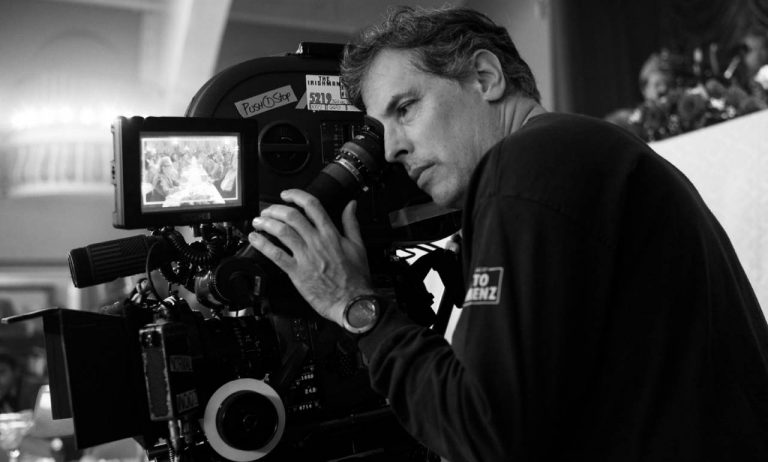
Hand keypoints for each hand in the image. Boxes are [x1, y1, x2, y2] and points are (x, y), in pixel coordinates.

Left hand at [248, 189, 373, 325]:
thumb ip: (352, 223)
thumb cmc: (355, 277)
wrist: (352, 302)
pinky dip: (263, 244)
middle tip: (268, 210)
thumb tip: (350, 206)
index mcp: (331, 234)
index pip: (312, 206)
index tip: (286, 195)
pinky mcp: (297, 272)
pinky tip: (255, 239)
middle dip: (275, 209)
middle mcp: (316, 242)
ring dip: (266, 223)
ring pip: (282, 232)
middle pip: (292, 216)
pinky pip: (276, 255)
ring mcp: (305, 256)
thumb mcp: (358, 246)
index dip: (296, 195)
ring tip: (258, 221)